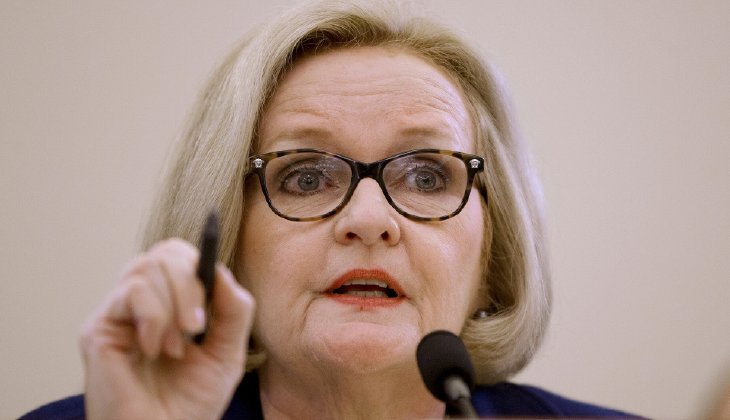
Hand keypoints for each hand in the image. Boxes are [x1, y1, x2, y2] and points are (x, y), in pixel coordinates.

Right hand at [79, 239, 254, 419]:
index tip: (217, 287)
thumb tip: (221, 270)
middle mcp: (141, 303)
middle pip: (166, 252)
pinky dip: (154, 318)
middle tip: (197, 326)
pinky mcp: (99, 329)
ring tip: (176, 348)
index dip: (199, 261)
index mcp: (170, 303)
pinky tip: (154, 349)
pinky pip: (133, 292)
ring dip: (173, 305)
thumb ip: (233, 310)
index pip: (179, 255)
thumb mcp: (227, 353)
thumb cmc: (191, 403)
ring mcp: (118, 314)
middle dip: (190, 283)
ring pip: (148, 266)